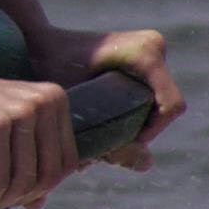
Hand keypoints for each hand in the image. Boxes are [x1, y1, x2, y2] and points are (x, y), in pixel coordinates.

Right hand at [0, 67, 78, 208]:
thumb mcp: (1, 130)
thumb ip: (26, 162)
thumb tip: (39, 203)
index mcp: (53, 98)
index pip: (66, 163)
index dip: (42, 187)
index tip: (12, 193)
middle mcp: (44, 102)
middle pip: (50, 175)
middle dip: (21, 197)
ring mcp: (20, 112)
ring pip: (26, 182)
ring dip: (1, 201)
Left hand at [22, 23, 182, 170]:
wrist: (38, 43)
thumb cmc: (50, 69)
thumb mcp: (77, 106)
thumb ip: (110, 137)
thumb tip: (146, 165)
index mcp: (144, 54)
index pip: (170, 107)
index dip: (151, 133)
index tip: (118, 144)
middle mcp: (153, 48)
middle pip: (161, 109)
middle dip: (136, 132)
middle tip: (102, 144)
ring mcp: (150, 50)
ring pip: (153, 104)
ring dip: (129, 125)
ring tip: (96, 135)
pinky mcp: (142, 58)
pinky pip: (146, 94)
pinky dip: (126, 112)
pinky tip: (98, 124)